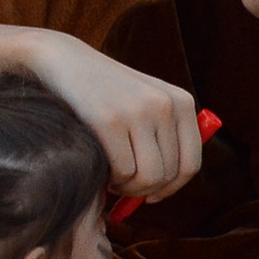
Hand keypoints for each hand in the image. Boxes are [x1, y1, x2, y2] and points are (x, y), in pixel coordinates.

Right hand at [25, 34, 202, 202]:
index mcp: (182, 102)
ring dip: (128, 189)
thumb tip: (164, 188)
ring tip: (113, 179)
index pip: (191, 163)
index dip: (172, 188)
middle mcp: (166, 106)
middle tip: (124, 187)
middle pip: (168, 175)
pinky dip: (111, 181)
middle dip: (145, 191)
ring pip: (148, 178)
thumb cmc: (107, 92)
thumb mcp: (146, 104)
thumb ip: (163, 138)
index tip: (153, 196)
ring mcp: (139, 112)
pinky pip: (122, 172)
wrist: (67, 62)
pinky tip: (102, 170)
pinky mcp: (109, 120)